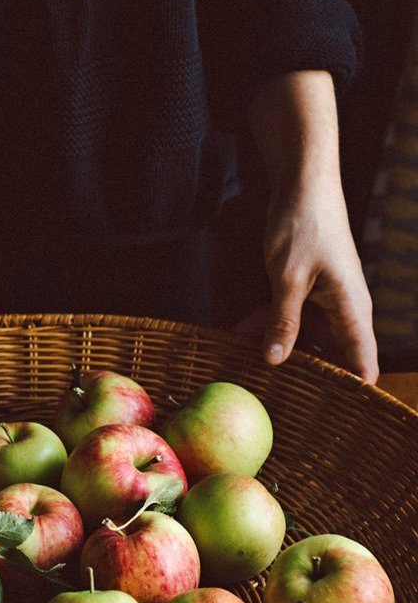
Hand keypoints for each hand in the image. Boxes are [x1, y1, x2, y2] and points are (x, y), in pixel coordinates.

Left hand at [233, 181, 378, 382]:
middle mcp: (343, 308)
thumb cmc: (304, 226)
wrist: (302, 185)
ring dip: (278, 349)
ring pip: (304, 336)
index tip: (337, 418)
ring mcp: (325, 299)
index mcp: (352, 309)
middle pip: (331, 355)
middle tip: (278, 401)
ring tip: (248, 371)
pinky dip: (267, 325)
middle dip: (306, 376)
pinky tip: (238, 338)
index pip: (362, 361)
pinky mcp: (305, 289)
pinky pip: (289, 317)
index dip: (353, 391)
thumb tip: (275, 360)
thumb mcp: (288, 279)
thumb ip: (282, 320)